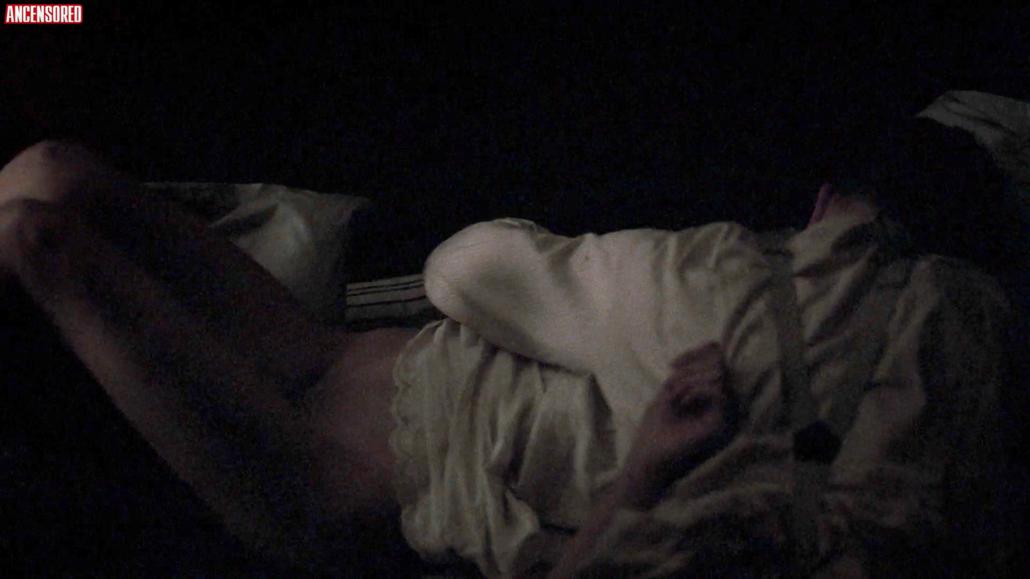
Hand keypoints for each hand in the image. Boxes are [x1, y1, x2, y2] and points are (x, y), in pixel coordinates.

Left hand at [618, 342, 737, 508]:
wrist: (650, 457)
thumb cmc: (656, 428)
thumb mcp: (670, 391)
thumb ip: (688, 372)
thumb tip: (711, 347)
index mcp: (709, 395)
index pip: (717, 360)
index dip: (697, 354)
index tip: (672, 365)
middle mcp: (722, 403)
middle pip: (719, 363)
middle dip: (691, 369)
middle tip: (673, 387)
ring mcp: (725, 413)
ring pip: (719, 374)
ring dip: (690, 380)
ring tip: (676, 396)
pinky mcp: (723, 423)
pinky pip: (719, 392)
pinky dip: (697, 389)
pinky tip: (682, 400)